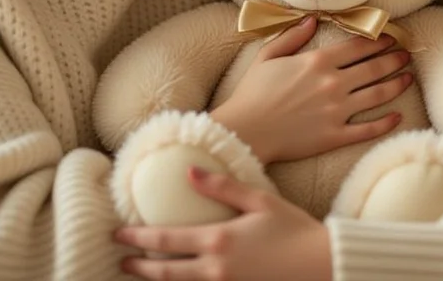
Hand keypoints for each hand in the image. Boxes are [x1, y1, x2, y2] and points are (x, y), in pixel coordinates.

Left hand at [115, 168, 331, 280]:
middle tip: (121, 262)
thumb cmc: (295, 229)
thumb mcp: (259, 199)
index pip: (165, 240)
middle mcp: (215, 269)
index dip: (138, 239)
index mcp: (218, 239)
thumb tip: (188, 171)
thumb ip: (222, 187)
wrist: (324, 265)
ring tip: (142, 275)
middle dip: (139, 267)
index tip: (119, 235)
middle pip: (165, 272)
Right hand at [209, 17, 411, 163]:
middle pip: (373, 68)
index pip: (358, 47)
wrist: (246, 130)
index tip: (391, 38)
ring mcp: (337, 110)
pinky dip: (386, 122)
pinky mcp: (335, 135)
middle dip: (394, 60)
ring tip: (408, 79)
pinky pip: (368, 129)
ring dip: (397, 85)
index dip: (378, 41)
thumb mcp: (268, 56)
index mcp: (317, 61)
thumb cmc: (252, 93)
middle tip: (406, 56)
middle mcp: (332, 83)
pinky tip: (398, 116)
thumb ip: (292, 36)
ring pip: (377, 95)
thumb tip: (312, 19)